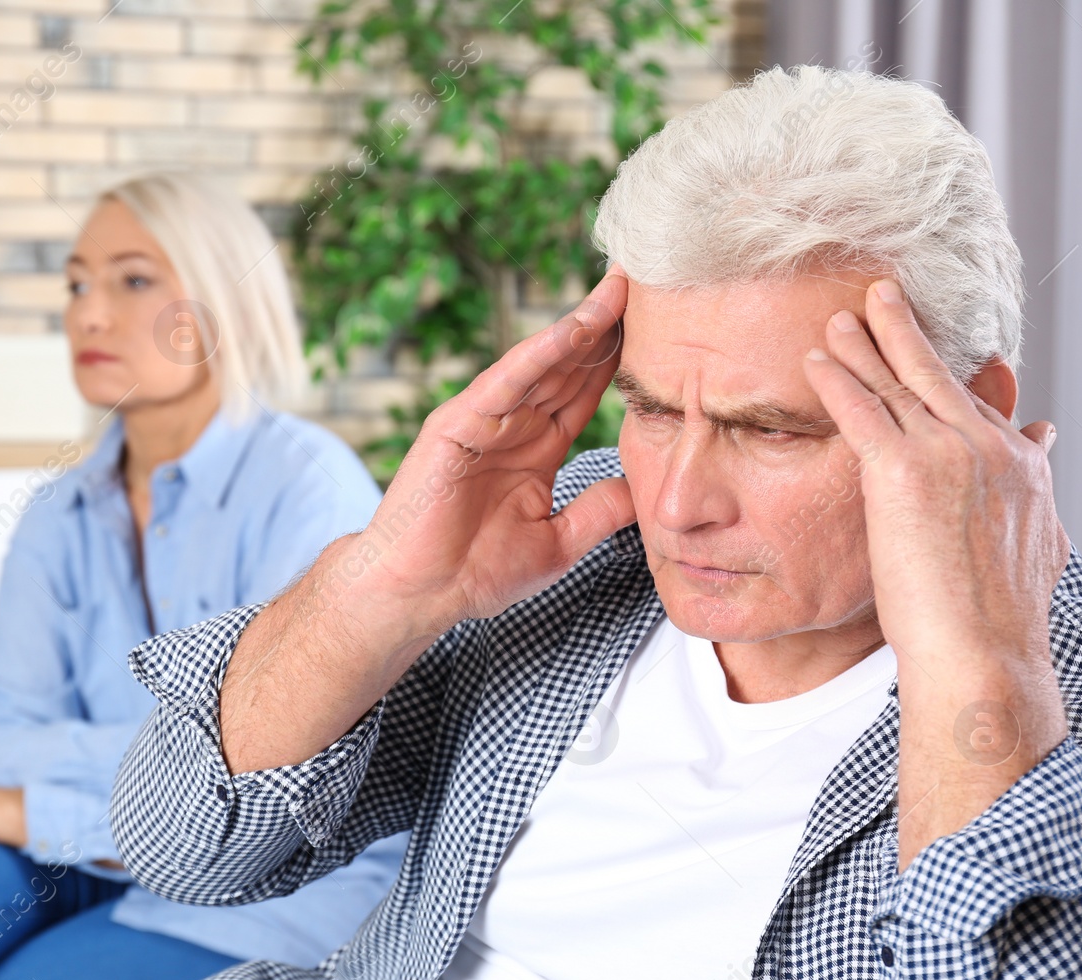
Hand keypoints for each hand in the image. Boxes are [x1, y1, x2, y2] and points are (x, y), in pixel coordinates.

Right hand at [357, 267, 637, 630]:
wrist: (421, 594)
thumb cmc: (477, 572)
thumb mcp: (560, 541)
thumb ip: (600, 510)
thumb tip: (646, 489)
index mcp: (536, 449)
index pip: (584, 391)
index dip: (618, 359)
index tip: (661, 327)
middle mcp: (512, 426)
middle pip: (569, 366)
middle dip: (607, 325)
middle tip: (649, 282)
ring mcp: (484, 420)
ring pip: (542, 364)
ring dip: (581, 327)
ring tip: (619, 291)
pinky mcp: (457, 424)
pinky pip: (506, 382)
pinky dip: (539, 354)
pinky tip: (574, 329)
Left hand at [804, 278, 1069, 869]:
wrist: (981, 652)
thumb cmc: (996, 619)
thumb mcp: (1033, 544)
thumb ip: (1032, 493)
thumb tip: (1045, 446)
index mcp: (1019, 465)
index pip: (976, 404)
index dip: (949, 376)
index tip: (931, 348)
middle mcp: (989, 446)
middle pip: (939, 374)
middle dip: (906, 330)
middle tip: (882, 293)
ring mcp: (949, 452)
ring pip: (897, 382)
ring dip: (864, 344)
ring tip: (839, 316)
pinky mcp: (905, 469)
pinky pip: (862, 409)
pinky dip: (838, 378)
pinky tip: (816, 357)